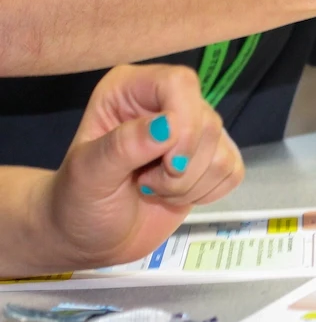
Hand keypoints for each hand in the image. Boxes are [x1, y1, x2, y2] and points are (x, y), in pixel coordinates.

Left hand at [38, 64, 243, 270]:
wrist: (90, 238)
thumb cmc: (78, 202)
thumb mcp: (88, 174)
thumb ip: (123, 146)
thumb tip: (168, 126)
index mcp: (131, 90)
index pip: (179, 83)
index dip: (183, 120)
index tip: (169, 162)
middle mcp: (166, 103)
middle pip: (207, 121)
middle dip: (180, 167)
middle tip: (145, 184)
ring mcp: (192, 132)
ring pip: (223, 150)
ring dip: (188, 185)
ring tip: (153, 190)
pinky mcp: (211, 159)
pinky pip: (232, 171)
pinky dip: (206, 193)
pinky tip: (174, 195)